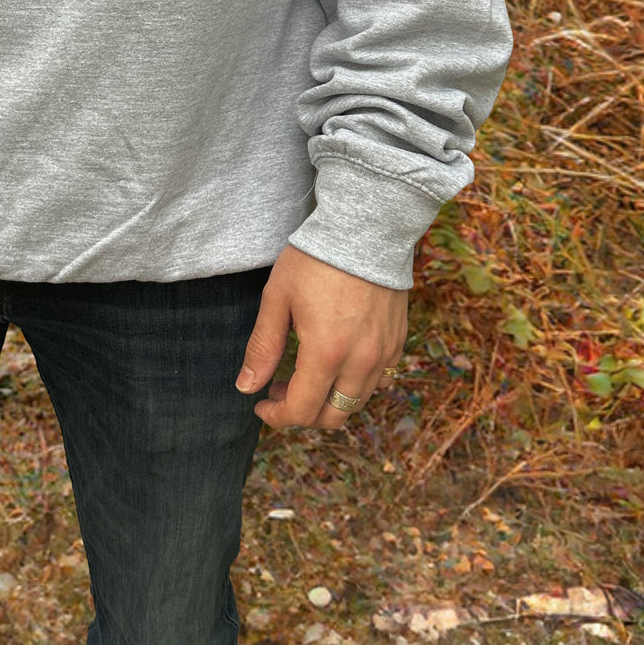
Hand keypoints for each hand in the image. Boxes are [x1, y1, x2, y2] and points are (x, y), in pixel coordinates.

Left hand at [235, 243, 406, 428]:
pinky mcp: (397, 341)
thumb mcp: (277, 298)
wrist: (366, 228)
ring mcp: (384, 353)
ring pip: (356, 401)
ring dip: (328, 400)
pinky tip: (336, 357)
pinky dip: (353, 381)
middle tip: (279, 390)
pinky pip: (376, 378)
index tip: (260, 404)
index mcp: (327, 353)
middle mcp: (361, 361)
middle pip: (333, 416)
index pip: (302, 411)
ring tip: (305, 375)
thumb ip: (263, 347)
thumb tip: (246, 387)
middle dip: (302, 414)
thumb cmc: (315, 259)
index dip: (277, 417)